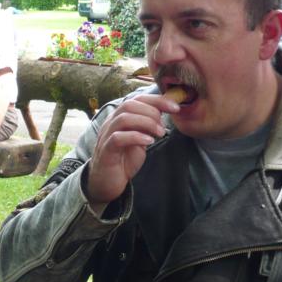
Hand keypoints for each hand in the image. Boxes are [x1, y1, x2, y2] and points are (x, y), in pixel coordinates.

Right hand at [85, 94, 178, 208]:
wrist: (107, 181)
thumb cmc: (124, 159)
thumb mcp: (139, 140)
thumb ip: (147, 126)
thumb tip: (163, 114)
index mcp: (120, 118)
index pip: (136, 99)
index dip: (157, 100)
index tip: (175, 107)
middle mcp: (111, 123)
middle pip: (129, 104)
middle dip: (152, 111)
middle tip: (163, 126)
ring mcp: (107, 136)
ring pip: (123, 118)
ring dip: (146, 123)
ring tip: (159, 133)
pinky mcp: (106, 150)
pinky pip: (118, 138)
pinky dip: (136, 137)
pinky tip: (149, 142)